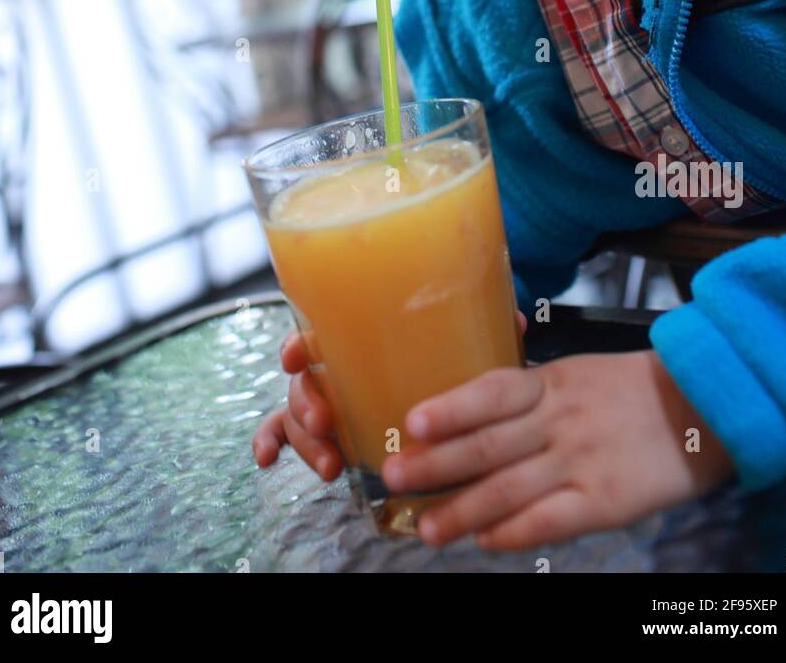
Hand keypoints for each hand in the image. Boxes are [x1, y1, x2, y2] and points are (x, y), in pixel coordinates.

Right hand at [252, 310, 528, 483]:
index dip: (303, 343)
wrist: (440, 378)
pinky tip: (267, 462)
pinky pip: (285, 432)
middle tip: (324, 422)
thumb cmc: (442, 351)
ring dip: (303, 437)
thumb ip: (486, 330)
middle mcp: (337, 363)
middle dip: (305, 401)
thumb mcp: (467, 341)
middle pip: (306, 378)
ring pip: (295, 411)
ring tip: (329, 464)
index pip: (323, 330)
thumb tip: (518, 321)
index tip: (299, 357)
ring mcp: (327, 396)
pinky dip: (272, 442)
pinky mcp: (325, 428)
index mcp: (363, 335)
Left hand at [381, 346, 736, 550]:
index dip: (450, 407)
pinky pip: (550, 521)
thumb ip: (527, 391)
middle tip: (393, 477)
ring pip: (510, 488)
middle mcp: (561, 420)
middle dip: (436, 464)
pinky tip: (486, 541)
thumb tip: (467, 409)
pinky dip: (514, 533)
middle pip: (488, 444)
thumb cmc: (630, 391)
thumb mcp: (575, 373)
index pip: (492, 391)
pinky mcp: (605, 501)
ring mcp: (582, 461)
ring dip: (462, 510)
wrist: (702, 408)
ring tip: (426, 527)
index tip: (410, 421)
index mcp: (552, 383)